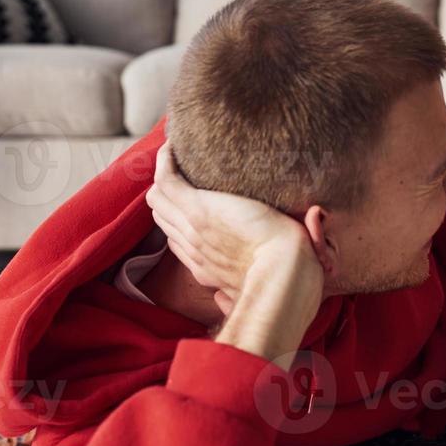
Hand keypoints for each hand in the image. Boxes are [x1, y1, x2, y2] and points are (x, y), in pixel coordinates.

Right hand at [145, 142, 319, 314]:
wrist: (286, 273)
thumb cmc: (284, 280)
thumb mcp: (256, 291)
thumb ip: (236, 295)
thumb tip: (219, 300)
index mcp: (206, 268)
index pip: (179, 241)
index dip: (180, 221)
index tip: (190, 202)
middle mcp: (193, 247)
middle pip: (164, 216)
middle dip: (167, 195)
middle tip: (180, 168)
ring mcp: (191, 227)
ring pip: (159, 198)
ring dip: (164, 174)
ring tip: (175, 152)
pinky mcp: (197, 208)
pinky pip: (166, 179)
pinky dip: (165, 161)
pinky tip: (173, 145)